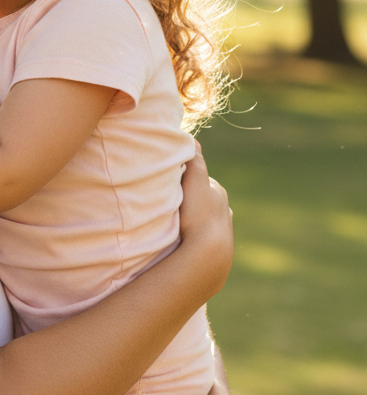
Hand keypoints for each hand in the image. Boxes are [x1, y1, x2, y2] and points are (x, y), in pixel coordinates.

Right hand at [177, 147, 232, 290]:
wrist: (208, 255)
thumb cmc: (198, 215)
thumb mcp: (194, 181)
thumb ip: (194, 160)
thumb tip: (193, 138)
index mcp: (219, 194)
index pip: (200, 180)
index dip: (183, 179)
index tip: (169, 183)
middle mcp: (225, 211)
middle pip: (203, 200)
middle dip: (189, 200)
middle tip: (170, 204)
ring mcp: (222, 233)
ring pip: (203, 221)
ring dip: (192, 221)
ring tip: (175, 226)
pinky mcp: (217, 252)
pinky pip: (202, 240)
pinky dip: (194, 238)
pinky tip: (183, 242)